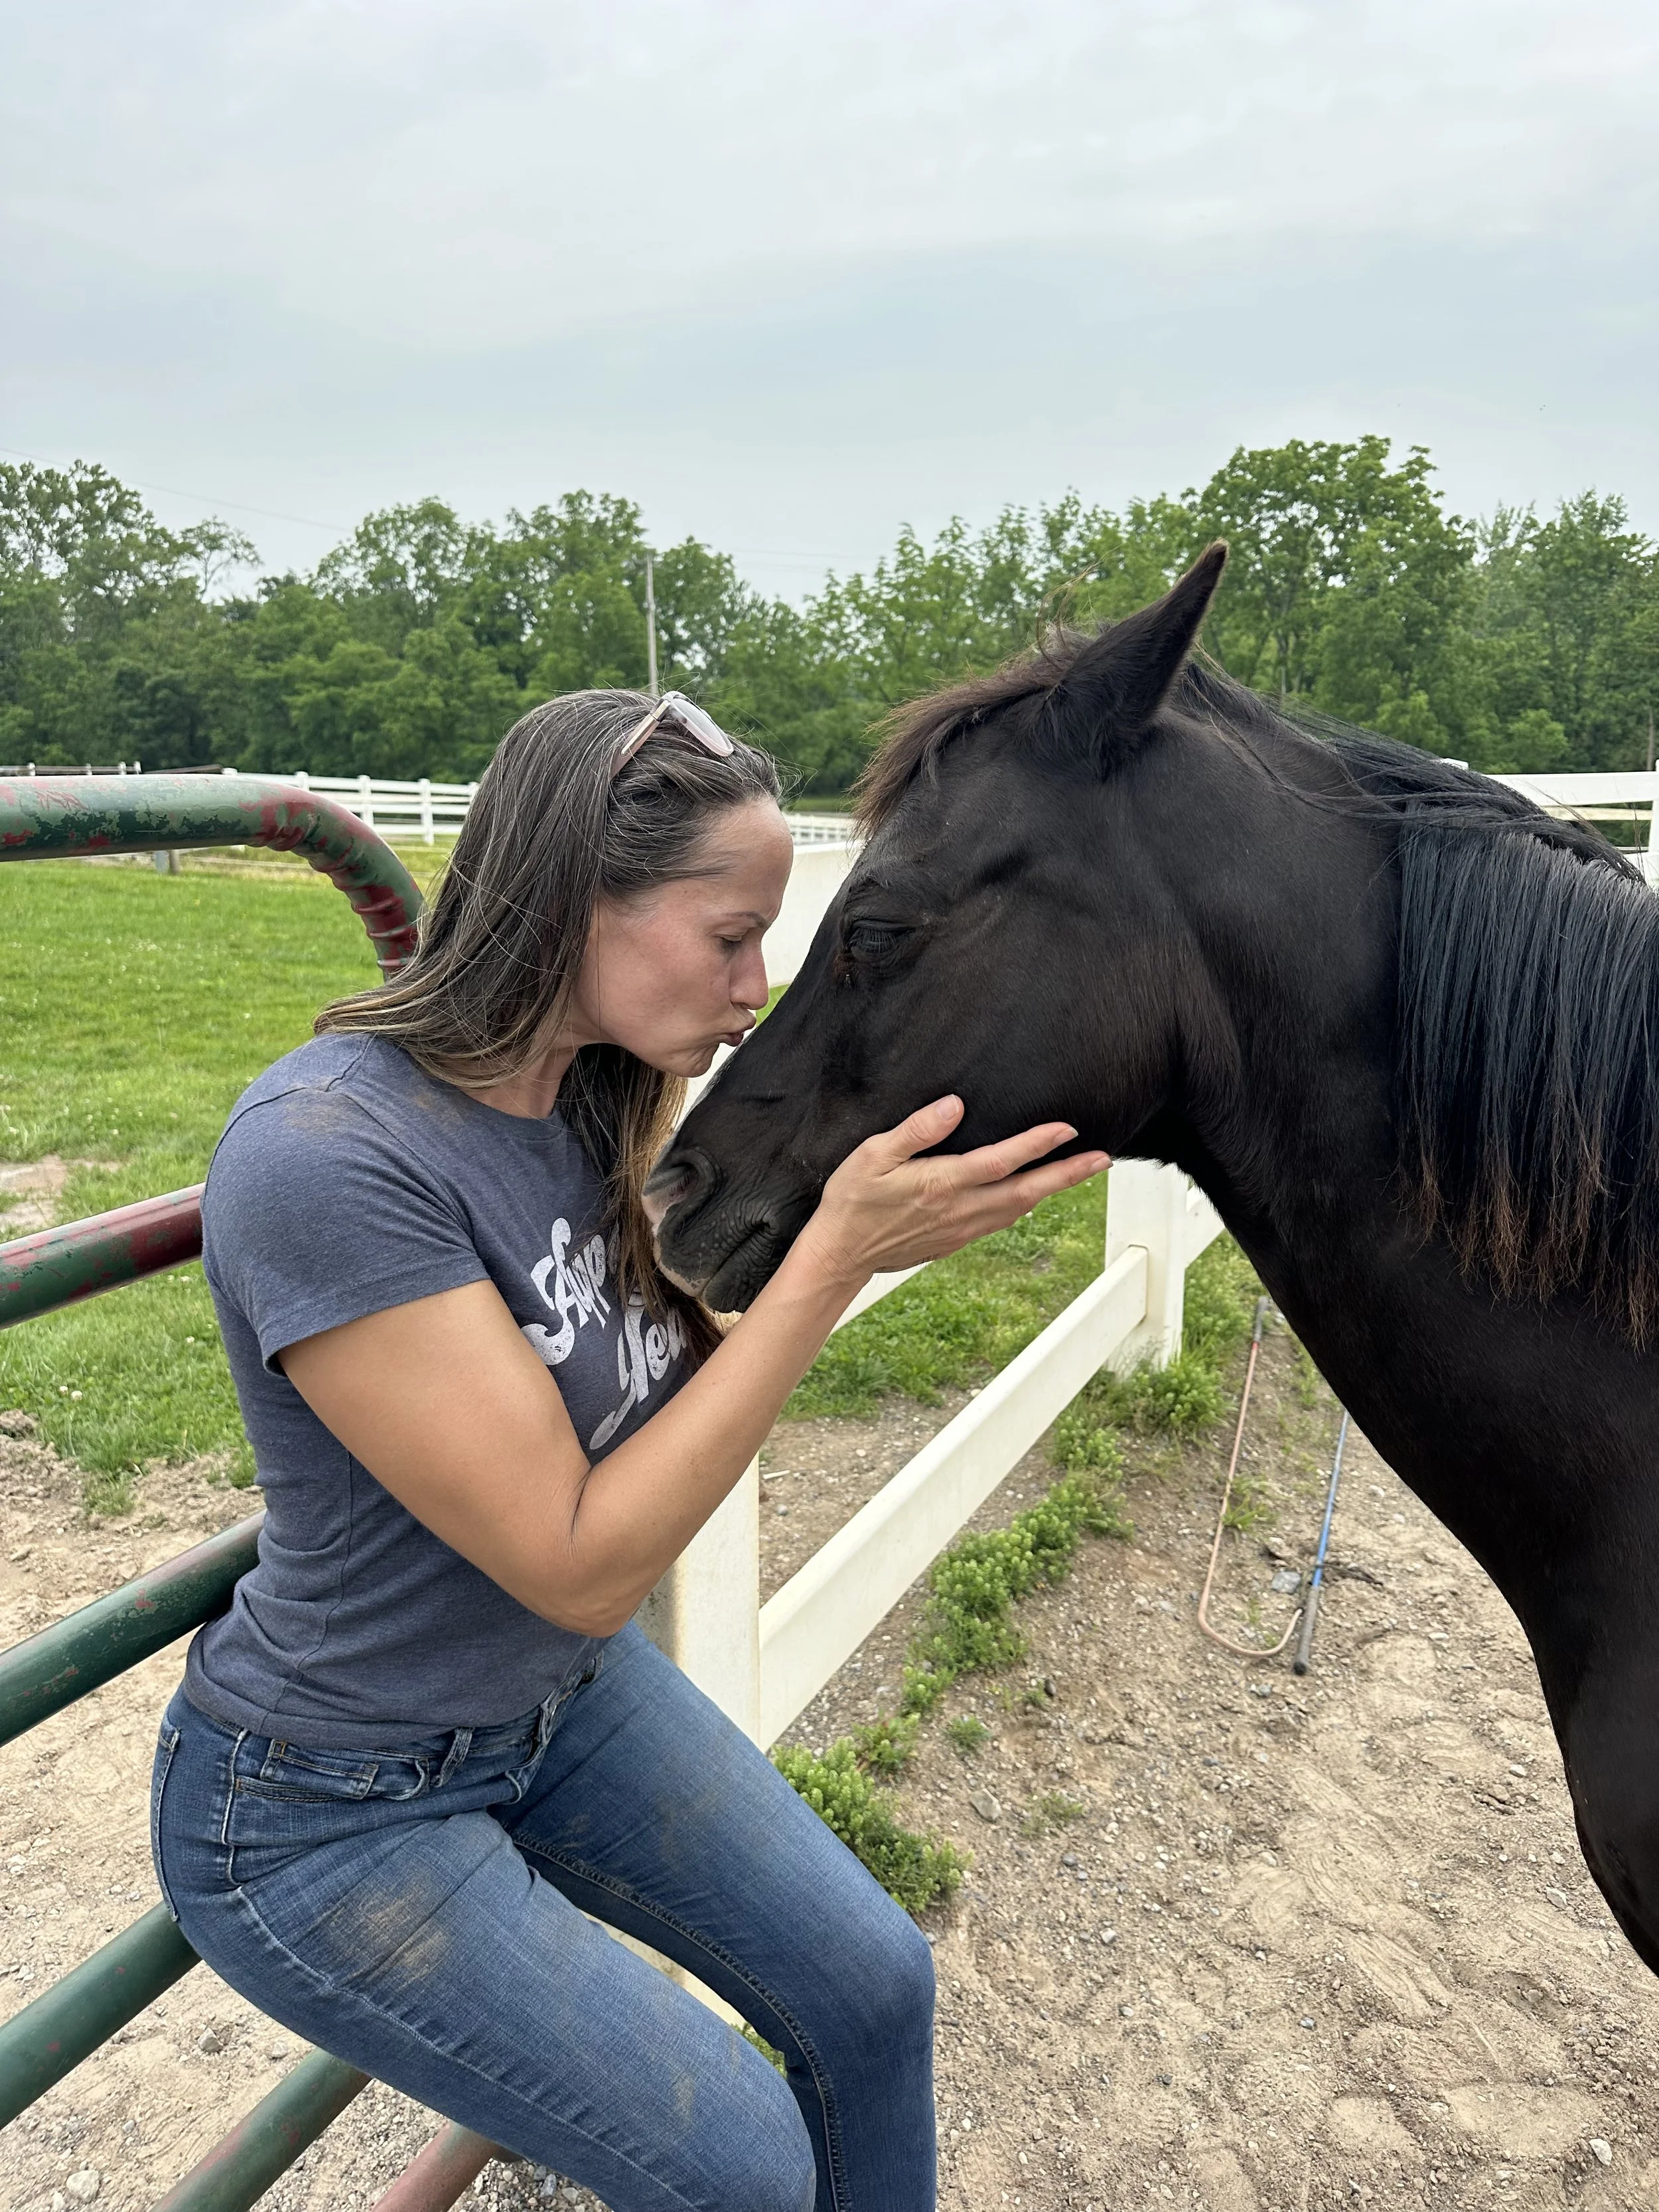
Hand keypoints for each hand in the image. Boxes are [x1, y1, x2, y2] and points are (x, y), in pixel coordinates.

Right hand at [793, 1095, 1110, 1291]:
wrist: (840, 1255)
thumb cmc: (851, 1199)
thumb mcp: (871, 1155)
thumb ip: (915, 1130)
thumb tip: (954, 1106)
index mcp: (941, 1184)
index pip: (1001, 1161)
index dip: (1037, 1144)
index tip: (1068, 1129)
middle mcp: (960, 1210)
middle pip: (1027, 1191)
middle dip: (1067, 1174)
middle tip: (1102, 1159)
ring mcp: (961, 1229)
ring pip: (1019, 1209)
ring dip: (1052, 1190)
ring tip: (1079, 1172)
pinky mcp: (956, 1241)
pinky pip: (1001, 1221)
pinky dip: (1025, 1206)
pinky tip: (1034, 1197)